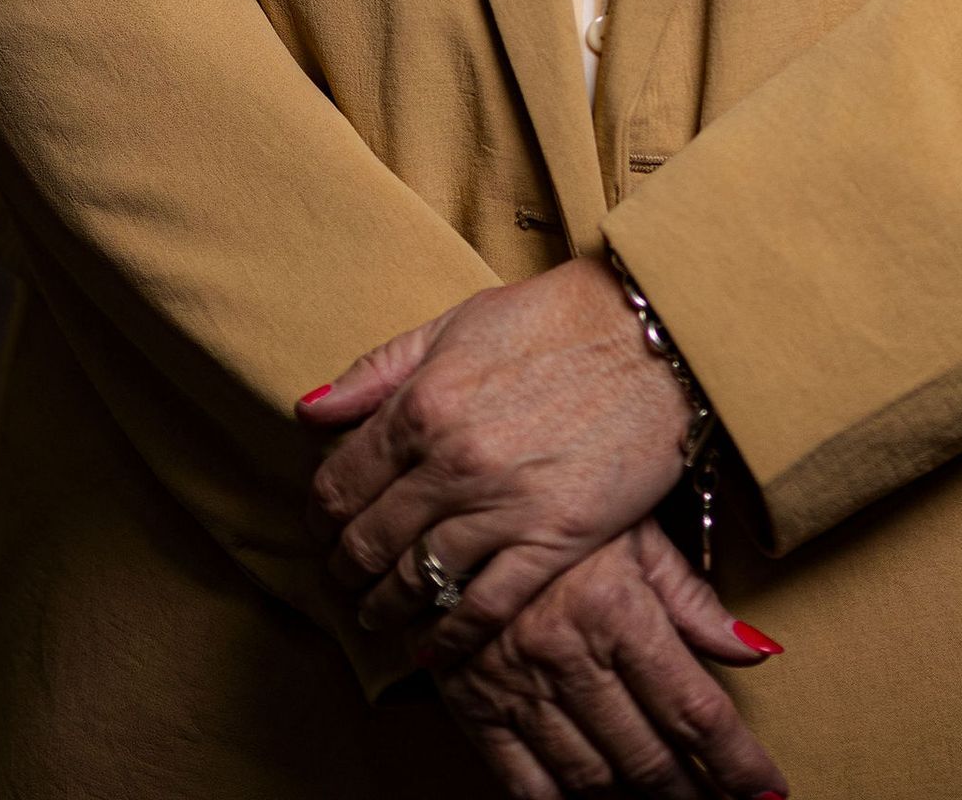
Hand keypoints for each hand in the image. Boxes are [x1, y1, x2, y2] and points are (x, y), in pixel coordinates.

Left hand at [300, 258, 692, 656]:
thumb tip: (308, 413)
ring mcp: (502, 505)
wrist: (653, 334)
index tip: (325, 528)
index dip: (321, 516)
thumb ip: (379, 370)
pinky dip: (448, 634)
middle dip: (345, 568)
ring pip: (416, 581)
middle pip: (368, 540)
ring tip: (379, 611)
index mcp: (421, 403)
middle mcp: (451, 461)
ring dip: (385, 606)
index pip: (338, 484)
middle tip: (346, 577)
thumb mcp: (457, 324)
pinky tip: (432, 642)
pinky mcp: (553, 540)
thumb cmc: (555, 319)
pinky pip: (483, 607)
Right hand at [432, 520, 786, 799]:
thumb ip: (694, 602)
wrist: (453, 502)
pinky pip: (525, 783)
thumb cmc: (561, 510)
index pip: (693, 709)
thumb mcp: (635, 536)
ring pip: (593, 776)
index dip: (737, 762)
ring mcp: (517, 685)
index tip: (768, 791)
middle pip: (649, 756)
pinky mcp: (474, 705)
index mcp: (617, 609)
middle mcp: (568, 655)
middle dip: (695, 792)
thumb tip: (759, 651)